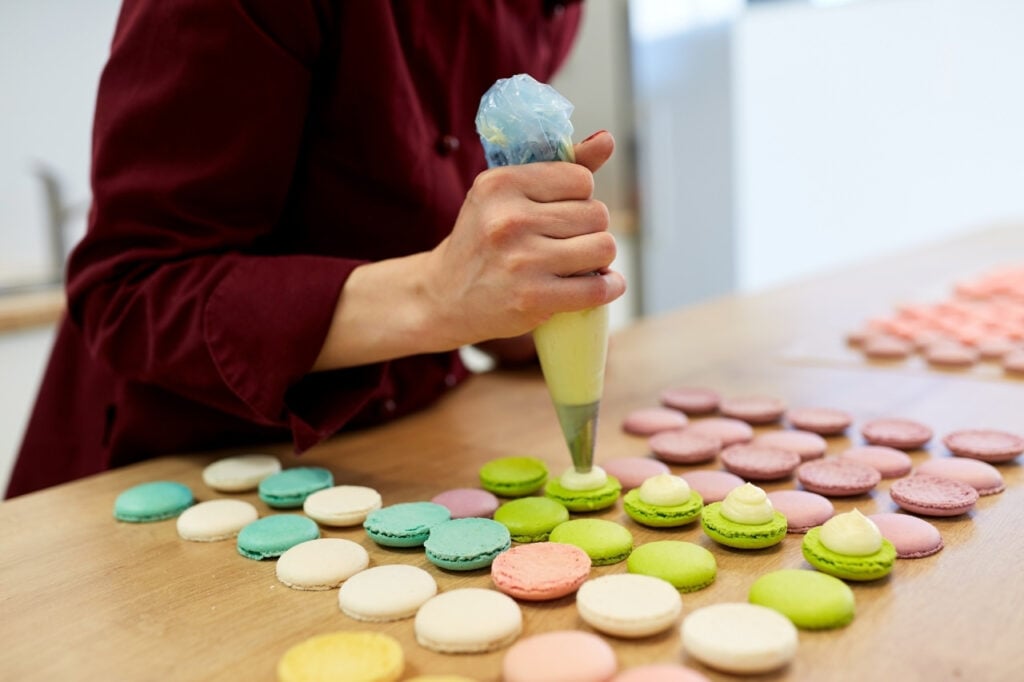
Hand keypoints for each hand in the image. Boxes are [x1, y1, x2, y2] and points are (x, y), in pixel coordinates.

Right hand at [424, 130, 626, 348]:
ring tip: (578, 263)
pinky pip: (598, 287)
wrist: (444, 297)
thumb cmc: (485, 240)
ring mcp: (521, 261)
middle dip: (589, 229)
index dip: (578, 198)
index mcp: (500, 184)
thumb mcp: (506, 195)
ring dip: (599, 258)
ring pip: (604, 247)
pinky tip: (601, 284)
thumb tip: (607, 140)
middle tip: (565, 243)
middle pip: (597, 214)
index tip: (559, 213)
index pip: (581, 180)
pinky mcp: (533, 298)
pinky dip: (609, 287)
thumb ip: (560, 167)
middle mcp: (508, 219)